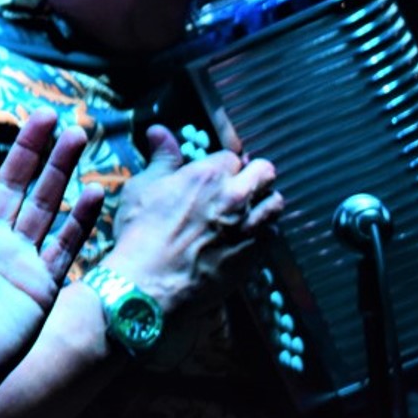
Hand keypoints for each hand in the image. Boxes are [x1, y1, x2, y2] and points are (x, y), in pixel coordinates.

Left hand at [0, 105, 103, 417]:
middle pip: (15, 181)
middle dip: (31, 147)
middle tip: (47, 114)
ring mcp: (17, 258)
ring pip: (45, 204)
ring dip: (61, 171)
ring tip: (77, 135)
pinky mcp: (41, 284)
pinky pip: (65, 245)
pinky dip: (81, 219)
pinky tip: (94, 191)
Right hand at [102, 124, 283, 318]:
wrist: (150, 285)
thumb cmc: (141, 234)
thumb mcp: (142, 188)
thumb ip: (161, 158)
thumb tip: (160, 132)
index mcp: (207, 175)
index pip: (230, 156)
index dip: (222, 164)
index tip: (216, 173)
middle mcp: (235, 197)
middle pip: (264, 172)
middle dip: (254, 174)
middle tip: (240, 184)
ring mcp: (248, 227)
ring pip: (276, 202)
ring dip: (265, 201)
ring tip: (251, 207)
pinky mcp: (254, 254)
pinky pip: (273, 234)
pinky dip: (264, 230)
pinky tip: (248, 234)